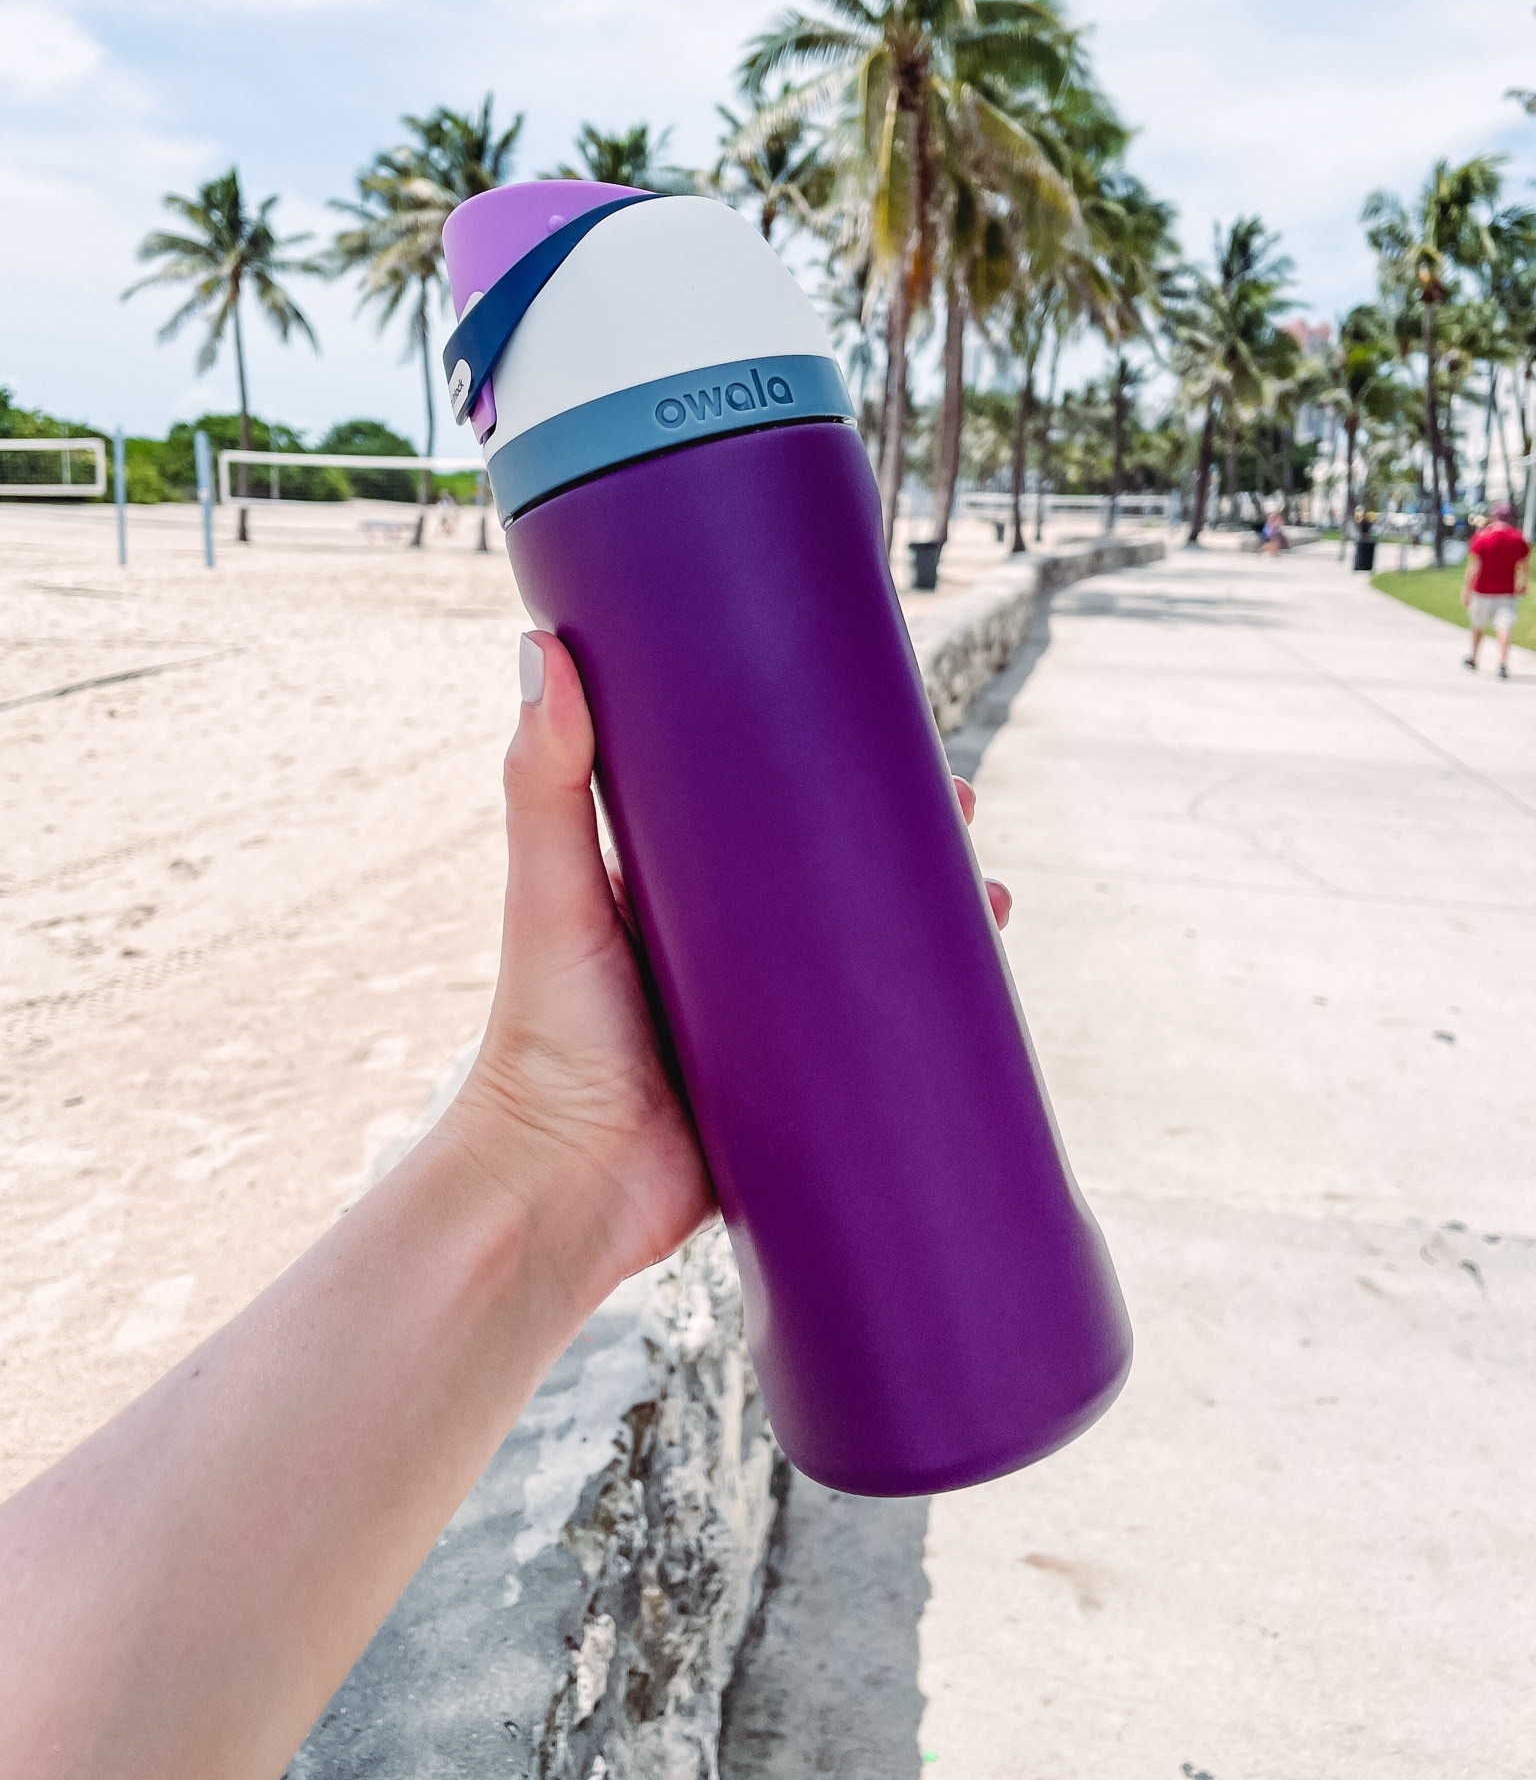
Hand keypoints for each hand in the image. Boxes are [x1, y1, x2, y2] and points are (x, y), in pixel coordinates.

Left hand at [448, 635, 1012, 1289]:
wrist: (563, 1189)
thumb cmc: (541, 1036)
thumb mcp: (552, 891)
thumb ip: (544, 779)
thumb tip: (544, 645)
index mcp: (671, 887)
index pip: (761, 805)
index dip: (826, 765)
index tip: (885, 726)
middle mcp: (723, 946)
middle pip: (832, 873)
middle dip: (904, 837)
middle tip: (962, 804)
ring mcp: (765, 1017)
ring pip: (867, 952)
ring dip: (933, 920)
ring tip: (988, 899)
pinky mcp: (796, 1087)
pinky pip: (874, 1040)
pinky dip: (928, 1014)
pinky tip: (980, 993)